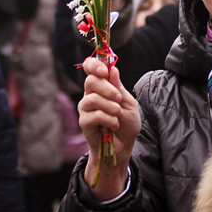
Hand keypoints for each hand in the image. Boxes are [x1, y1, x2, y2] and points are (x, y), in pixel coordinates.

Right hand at [79, 57, 140, 200]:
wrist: (123, 146)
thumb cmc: (126, 123)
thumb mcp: (128, 102)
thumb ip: (118, 87)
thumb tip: (112, 69)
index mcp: (101, 86)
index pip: (90, 68)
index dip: (94, 65)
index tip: (104, 70)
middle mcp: (91, 94)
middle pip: (90, 81)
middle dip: (107, 88)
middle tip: (119, 98)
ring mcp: (85, 108)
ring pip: (92, 99)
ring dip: (109, 106)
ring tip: (118, 114)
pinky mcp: (84, 122)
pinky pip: (93, 115)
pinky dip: (108, 119)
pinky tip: (114, 125)